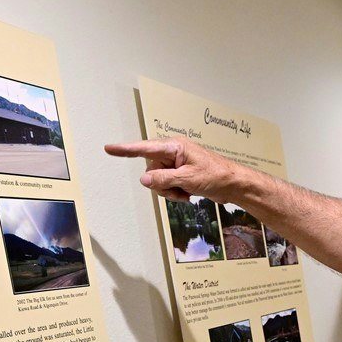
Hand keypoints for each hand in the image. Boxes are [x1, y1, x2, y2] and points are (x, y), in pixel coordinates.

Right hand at [104, 138, 241, 203]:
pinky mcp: (179, 174)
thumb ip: (163, 179)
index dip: (125, 150)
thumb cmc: (215, 175)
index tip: (109, 148)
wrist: (232, 184)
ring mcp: (175, 164)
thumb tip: (144, 179)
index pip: (144, 148)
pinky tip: (188, 194)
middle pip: (151, 171)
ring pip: (158, 181)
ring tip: (186, 192)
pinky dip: (175, 193)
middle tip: (179, 189)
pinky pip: (167, 186)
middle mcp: (172, 153)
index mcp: (174, 147)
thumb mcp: (187, 179)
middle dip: (162, 184)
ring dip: (169, 191)